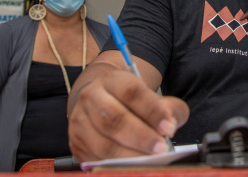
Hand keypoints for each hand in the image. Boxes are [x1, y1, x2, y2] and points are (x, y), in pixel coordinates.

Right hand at [68, 68, 188, 161]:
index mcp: (112, 80)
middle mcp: (91, 98)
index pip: (131, 92)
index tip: (169, 127)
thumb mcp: (151, 95)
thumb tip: (171, 123)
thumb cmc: (130, 102)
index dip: (151, 111)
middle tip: (161, 148)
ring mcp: (80, 121)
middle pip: (113, 119)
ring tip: (150, 161)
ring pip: (102, 143)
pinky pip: (95, 160)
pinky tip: (132, 167)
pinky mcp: (76, 144)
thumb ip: (169, 107)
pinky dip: (115, 166)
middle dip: (141, 137)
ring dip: (129, 156)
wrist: (98, 100)